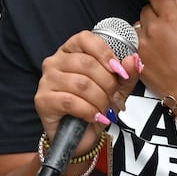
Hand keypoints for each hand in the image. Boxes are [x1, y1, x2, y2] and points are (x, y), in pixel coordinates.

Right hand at [35, 29, 140, 151]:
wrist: (80, 136)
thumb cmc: (95, 105)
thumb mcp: (118, 88)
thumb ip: (128, 73)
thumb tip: (133, 60)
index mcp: (71, 51)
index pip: (86, 39)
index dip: (106, 54)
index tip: (120, 71)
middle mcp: (55, 62)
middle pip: (87, 64)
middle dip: (108, 84)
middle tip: (114, 98)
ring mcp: (47, 80)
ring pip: (81, 83)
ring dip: (100, 100)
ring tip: (104, 110)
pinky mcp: (43, 100)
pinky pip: (70, 101)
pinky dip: (89, 111)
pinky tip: (95, 117)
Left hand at [132, 0, 176, 104]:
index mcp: (170, 18)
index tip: (165, 3)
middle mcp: (153, 28)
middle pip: (146, 9)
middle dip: (155, 14)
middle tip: (166, 26)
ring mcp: (142, 42)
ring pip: (139, 25)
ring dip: (147, 28)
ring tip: (160, 41)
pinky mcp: (136, 55)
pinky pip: (136, 41)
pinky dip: (143, 43)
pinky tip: (155, 52)